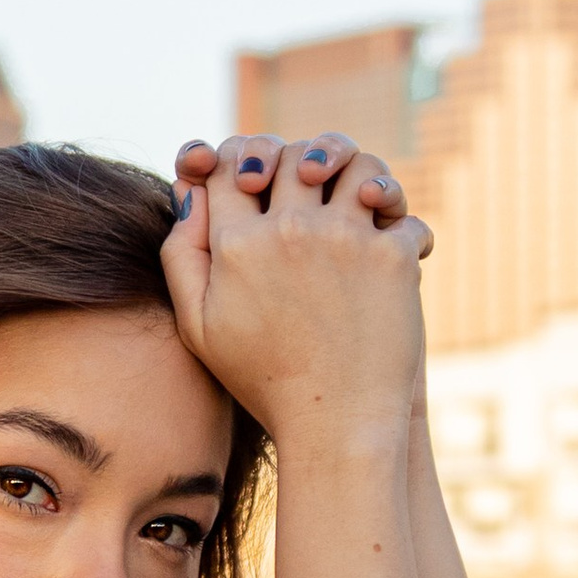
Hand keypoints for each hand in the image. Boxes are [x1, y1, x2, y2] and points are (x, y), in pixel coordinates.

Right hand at [162, 131, 433, 450]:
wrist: (337, 425)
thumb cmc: (264, 380)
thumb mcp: (199, 327)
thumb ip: (182, 256)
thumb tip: (190, 192)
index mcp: (235, 246)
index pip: (227, 165)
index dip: (233, 158)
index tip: (248, 177)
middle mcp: (288, 231)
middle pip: (286, 153)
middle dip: (290, 158)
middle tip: (302, 179)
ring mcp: (344, 238)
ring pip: (348, 160)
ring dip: (349, 169)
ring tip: (351, 194)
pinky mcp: (391, 254)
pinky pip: (395, 206)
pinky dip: (394, 215)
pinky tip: (387, 233)